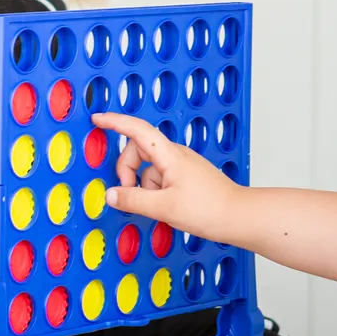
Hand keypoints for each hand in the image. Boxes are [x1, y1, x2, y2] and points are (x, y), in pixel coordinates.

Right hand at [91, 112, 243, 244]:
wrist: (239, 216)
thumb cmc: (208, 210)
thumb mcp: (164, 208)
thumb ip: (134, 200)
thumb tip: (111, 194)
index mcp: (170, 155)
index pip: (137, 130)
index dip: (115, 122)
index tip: (97, 119)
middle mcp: (176, 154)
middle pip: (139, 150)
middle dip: (127, 170)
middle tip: (127, 194)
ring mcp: (182, 164)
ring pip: (149, 167)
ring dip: (142, 185)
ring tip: (156, 206)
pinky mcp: (186, 176)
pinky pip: (160, 176)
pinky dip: (153, 189)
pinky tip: (164, 206)